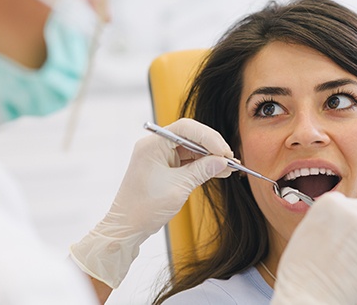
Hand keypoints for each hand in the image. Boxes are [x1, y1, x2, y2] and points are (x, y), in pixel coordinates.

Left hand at [70, 118, 233, 287]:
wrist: (127, 227)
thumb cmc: (144, 208)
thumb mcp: (178, 188)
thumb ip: (202, 170)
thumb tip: (223, 161)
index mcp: (153, 145)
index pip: (186, 129)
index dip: (208, 137)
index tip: (224, 152)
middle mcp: (155, 146)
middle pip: (190, 136)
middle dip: (212, 146)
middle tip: (229, 159)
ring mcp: (160, 156)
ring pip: (191, 148)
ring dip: (210, 157)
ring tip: (228, 167)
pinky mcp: (164, 167)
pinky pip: (188, 160)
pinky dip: (203, 165)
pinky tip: (218, 171)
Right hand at [271, 192, 356, 304]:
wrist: (307, 292)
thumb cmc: (302, 270)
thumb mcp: (307, 231)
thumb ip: (329, 220)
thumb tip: (347, 222)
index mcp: (330, 202)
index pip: (349, 203)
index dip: (347, 221)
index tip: (341, 238)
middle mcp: (352, 210)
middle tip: (355, 247)